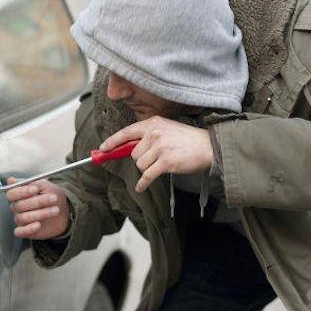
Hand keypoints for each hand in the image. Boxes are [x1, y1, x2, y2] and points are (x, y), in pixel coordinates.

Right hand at [5, 178, 69, 239]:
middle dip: (38, 202)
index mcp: (18, 195)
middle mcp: (17, 207)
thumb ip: (30, 183)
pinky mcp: (25, 231)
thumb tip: (11, 180)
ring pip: (23, 218)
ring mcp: (20, 219)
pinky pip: (20, 232)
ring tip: (55, 210)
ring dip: (41, 214)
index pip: (12, 194)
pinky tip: (38, 225)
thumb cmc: (51, 196)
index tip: (36, 189)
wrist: (63, 210)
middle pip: (19, 205)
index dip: (22, 192)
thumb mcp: (45, 185)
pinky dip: (28, 229)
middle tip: (53, 198)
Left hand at [99, 116, 213, 191]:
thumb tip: (129, 149)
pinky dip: (143, 183)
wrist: (208, 146)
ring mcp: (160, 147)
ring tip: (162, 164)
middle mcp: (154, 133)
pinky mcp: (165, 162)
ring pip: (140, 165)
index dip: (112, 141)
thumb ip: (149, 136)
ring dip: (148, 169)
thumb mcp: (167, 129)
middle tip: (156, 158)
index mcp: (153, 123)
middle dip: (141, 159)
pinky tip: (141, 186)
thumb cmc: (187, 140)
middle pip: (133, 153)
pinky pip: (147, 176)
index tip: (102, 148)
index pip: (126, 132)